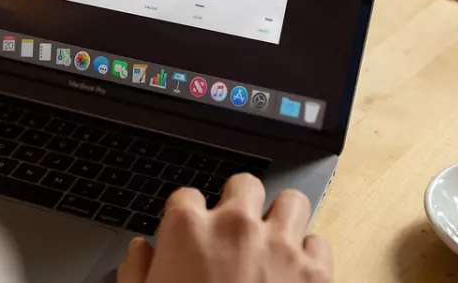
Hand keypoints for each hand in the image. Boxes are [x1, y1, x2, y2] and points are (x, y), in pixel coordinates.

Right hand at [117, 174, 332, 282]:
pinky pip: (319, 243)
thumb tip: (140, 250)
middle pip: (244, 185)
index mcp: (187, 230)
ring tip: (272, 241)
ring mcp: (280, 246)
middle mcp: (236, 226)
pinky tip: (295, 273)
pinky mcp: (315, 273)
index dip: (188, 216)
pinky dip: (309, 255)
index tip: (191, 234)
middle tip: (235, 231)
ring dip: (281, 218)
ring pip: (291, 201)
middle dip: (239, 203)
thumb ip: (138, 271)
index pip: (186, 196)